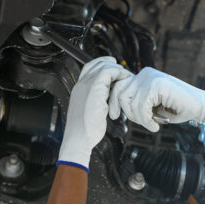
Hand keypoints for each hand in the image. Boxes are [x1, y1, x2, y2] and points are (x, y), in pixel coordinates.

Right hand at [57, 57, 131, 171]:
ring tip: (126, 77)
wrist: (78, 139)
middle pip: (95, 64)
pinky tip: (125, 81)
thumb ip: (97, 103)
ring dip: (117, 70)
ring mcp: (86, 85)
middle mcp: (80, 85)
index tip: (114, 68)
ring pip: (103, 66)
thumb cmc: (84, 131)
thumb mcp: (90, 113)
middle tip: (123, 71)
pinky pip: (109, 72)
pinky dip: (119, 74)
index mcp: (78, 90)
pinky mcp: (94, 88)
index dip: (101, 65)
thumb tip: (106, 101)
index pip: (89, 69)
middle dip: (111, 65)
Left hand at [108, 67, 204, 131]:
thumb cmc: (176, 109)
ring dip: (139, 119)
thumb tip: (115, 108)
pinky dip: (147, 120)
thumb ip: (135, 103)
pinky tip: (156, 126)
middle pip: (120, 93)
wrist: (199, 106)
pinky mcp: (157, 84)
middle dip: (127, 112)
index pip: (117, 87)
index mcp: (141, 77)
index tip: (114, 116)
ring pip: (130, 102)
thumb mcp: (150, 106)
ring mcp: (151, 77)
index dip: (113, 102)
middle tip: (143, 122)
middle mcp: (144, 73)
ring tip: (152, 124)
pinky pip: (141, 106)